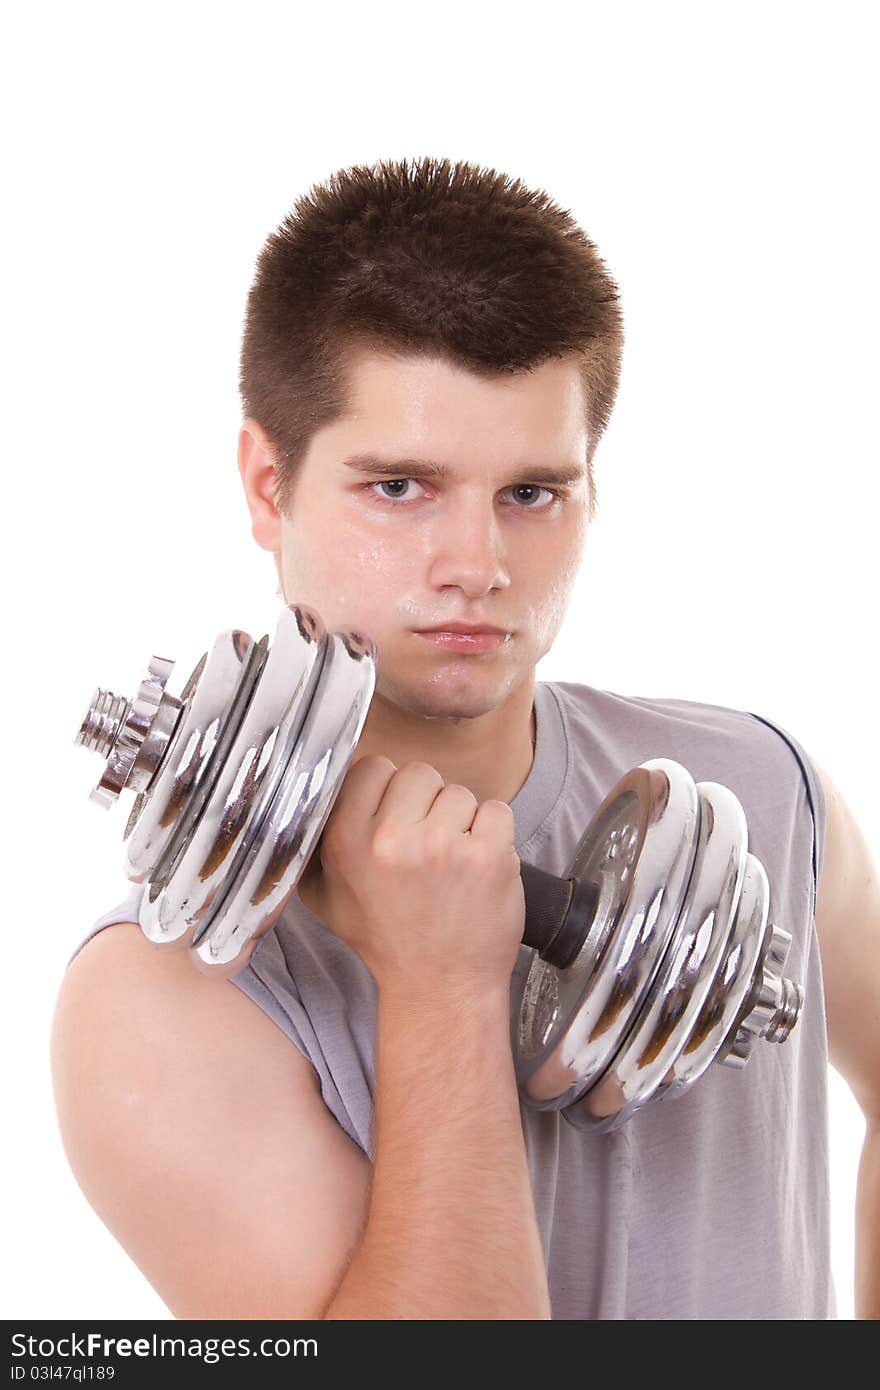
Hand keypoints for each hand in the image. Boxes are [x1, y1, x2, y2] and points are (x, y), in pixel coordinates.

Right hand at [296, 756, 524, 996]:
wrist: (440, 987)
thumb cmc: (386, 938)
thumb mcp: (327, 895)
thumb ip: (318, 841)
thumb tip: (320, 787)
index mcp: (347, 841)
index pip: (373, 766)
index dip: (388, 789)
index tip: (395, 816)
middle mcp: (392, 840)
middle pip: (420, 774)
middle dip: (427, 803)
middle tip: (426, 844)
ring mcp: (443, 847)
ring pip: (460, 793)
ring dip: (461, 821)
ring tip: (451, 863)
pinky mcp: (488, 857)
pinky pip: (497, 810)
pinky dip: (494, 833)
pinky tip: (478, 865)